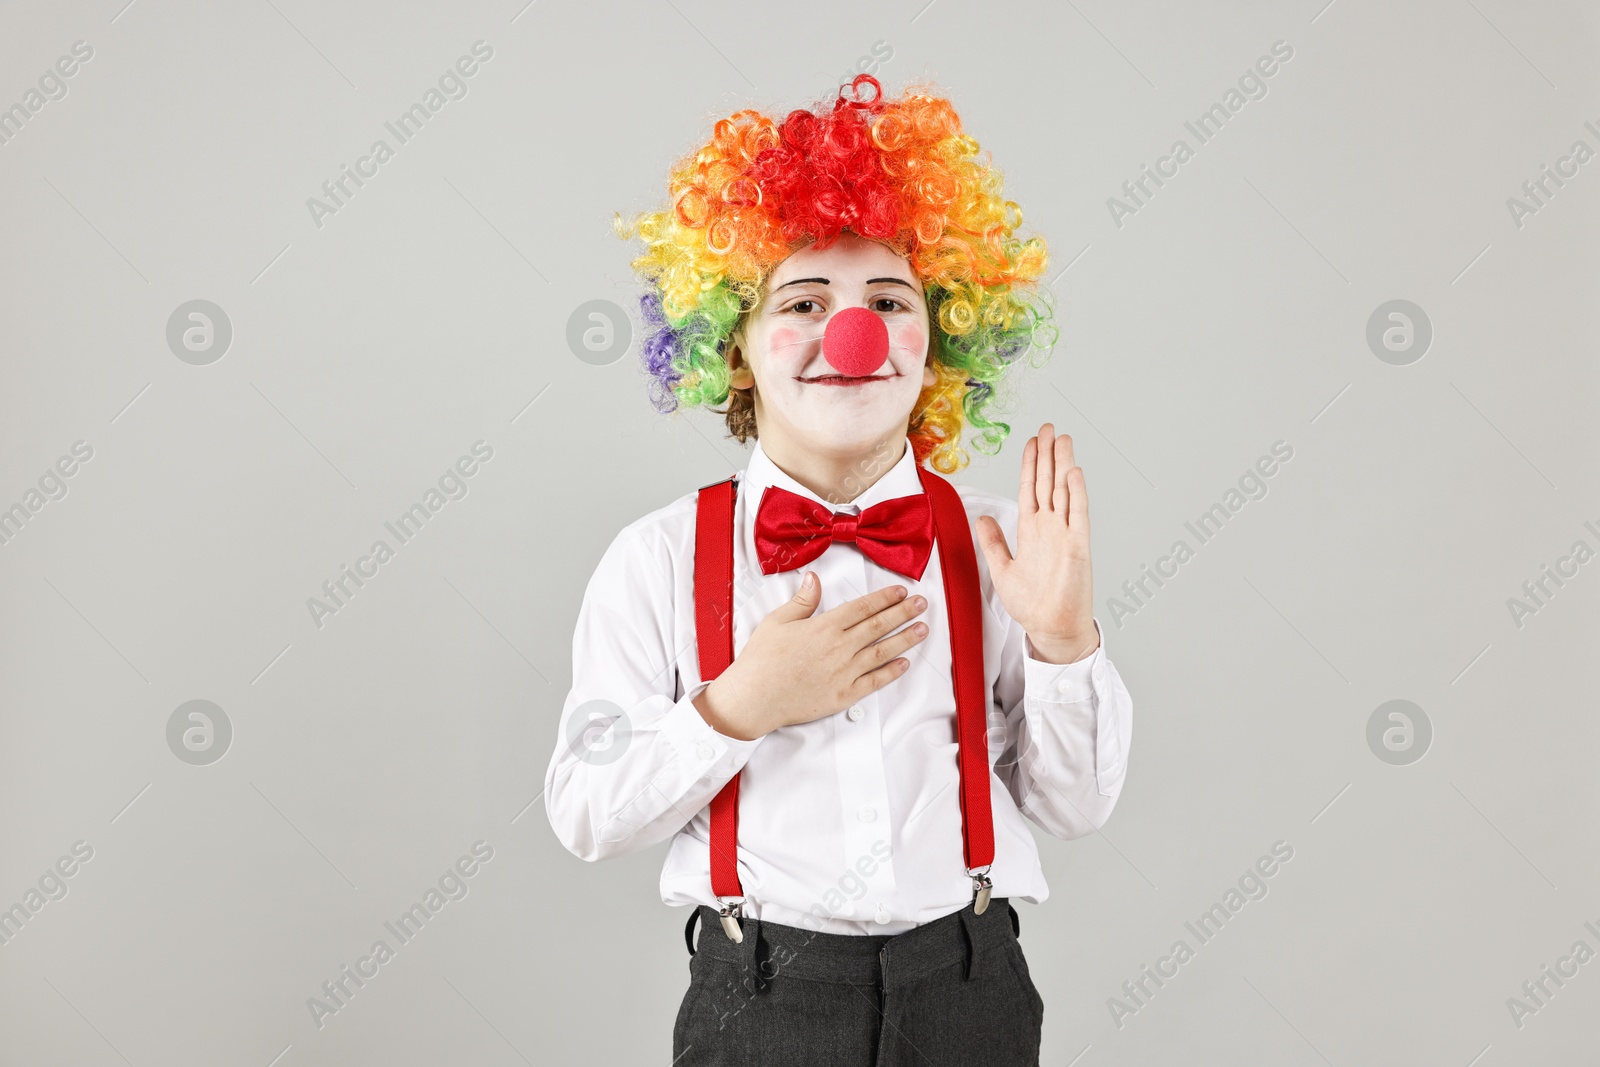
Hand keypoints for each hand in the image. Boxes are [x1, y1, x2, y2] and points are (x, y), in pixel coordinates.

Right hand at [692, 576, 931, 740]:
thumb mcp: (777, 621)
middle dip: (903, 613)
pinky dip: (892, 672)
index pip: (862, 607)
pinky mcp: (844, 694)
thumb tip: (815, 579)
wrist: (755, 698)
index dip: (884, 598)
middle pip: (878, 626)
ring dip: (905, 639)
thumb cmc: (762, 660)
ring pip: (882, 652)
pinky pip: (874, 681)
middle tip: (922, 604)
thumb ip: (802, 600)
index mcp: (824, 626)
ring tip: (923, 629)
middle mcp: (839, 647)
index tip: (901, 591)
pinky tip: (904, 663)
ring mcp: (844, 672)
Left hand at [975, 422, 1097, 664]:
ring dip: (1063, 464)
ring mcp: (1065, 534)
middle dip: (1047, 454)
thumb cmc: (1031, 604)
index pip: (1030, 489)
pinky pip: (1077, 513)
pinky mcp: (1078, 545)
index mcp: (1031, 531)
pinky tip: (1073, 471)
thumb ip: (993, 542)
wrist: (1050, 627)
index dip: (1030, 465)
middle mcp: (1049, 527)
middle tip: (1048, 427)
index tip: (1031, 442)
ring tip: (1063, 439)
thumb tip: (982, 518)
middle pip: (1048, 482)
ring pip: (1063, 490)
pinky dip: (1075, 492)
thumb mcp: (1002, 569)